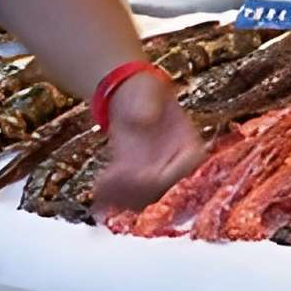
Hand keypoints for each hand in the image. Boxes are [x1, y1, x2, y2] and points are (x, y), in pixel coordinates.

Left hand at [92, 68, 204, 216]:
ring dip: (124, 197)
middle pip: (166, 191)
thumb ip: (148, 103)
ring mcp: (159, 175)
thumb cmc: (144, 90)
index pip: (186, 169)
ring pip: (146, 199)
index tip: (138, 174)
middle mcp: (179, 165)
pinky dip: (115, 195)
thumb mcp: (147, 90)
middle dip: (139, 191)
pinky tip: (99, 187)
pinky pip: (130, 195)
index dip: (165, 177)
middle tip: (112, 182)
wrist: (130, 96)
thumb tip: (143, 120)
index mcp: (190, 145)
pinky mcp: (140, 179)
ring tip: (102, 186)